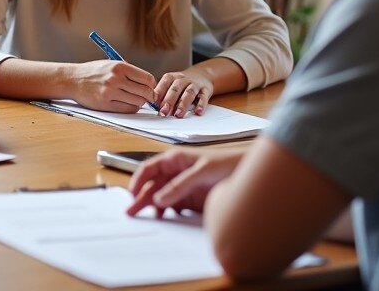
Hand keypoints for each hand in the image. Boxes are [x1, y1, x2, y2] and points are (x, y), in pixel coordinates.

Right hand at [72, 60, 156, 112]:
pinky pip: (127, 110)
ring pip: (137, 102)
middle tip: (147, 97)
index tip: (150, 87)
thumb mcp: (111, 64)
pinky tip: (127, 104)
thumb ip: (128, 71)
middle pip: (144, 92)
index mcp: (120, 67)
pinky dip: (131, 108)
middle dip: (149, 96)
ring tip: (135, 100)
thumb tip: (147, 82)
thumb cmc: (94, 72)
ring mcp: (110, 92)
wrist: (73, 80)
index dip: (152, 85)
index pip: (147, 78)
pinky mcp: (105, 104)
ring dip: (140, 103)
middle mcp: (116, 79)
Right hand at [126, 149, 241, 216]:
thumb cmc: (227, 163)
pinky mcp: (190, 200)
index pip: (149, 169)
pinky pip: (174, 207)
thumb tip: (160, 198)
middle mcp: (176, 172)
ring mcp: (183, 186)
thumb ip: (180, 185)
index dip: (138, 180)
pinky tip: (166, 218)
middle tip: (132, 212)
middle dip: (142, 198)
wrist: (247, 173)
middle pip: (153, 186)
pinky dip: (168, 213)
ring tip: (148, 218)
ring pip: (161, 198)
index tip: (131, 194)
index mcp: (175, 159)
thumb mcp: (202, 171)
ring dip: (154, 207)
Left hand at [154, 71, 213, 116]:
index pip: (164, 84)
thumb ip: (161, 94)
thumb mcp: (170, 84)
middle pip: (175, 89)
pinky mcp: (205, 90)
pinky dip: (201, 105)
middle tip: (163, 112)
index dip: (159, 94)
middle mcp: (183, 79)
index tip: (154, 105)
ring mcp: (194, 84)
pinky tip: (198, 112)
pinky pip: (204, 97)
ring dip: (183, 104)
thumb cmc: (181, 83)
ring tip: (178, 114)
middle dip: (169, 101)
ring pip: (189, 93)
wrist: (201, 75)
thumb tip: (151, 106)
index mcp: (171, 77)